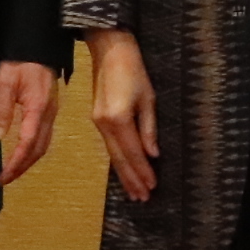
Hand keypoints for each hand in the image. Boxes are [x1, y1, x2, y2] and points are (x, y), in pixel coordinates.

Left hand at [0, 60, 61, 186]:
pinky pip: (45, 135)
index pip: (27, 143)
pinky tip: (23, 151)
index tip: (3, 175)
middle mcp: (49, 114)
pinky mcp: (50, 109)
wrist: (37, 45)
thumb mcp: (4, 82)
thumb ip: (1, 110)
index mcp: (38, 108)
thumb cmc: (21, 60)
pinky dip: (34, 149)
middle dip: (22, 167)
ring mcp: (52, 112)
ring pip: (44, 144)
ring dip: (29, 160)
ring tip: (12, 170)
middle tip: (4, 179)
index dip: (15, 162)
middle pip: (39, 149)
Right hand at [86, 29, 160, 203]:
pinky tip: (124, 169)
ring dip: (124, 174)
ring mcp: (98, 122)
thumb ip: (149, 128)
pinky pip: (109, 145)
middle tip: (142, 198)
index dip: (143, 171)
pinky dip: (117, 160)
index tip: (152, 187)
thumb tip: (153, 154)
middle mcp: (104, 124)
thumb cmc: (134, 71)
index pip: (133, 152)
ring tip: (134, 191)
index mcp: (118, 118)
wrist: (109, 52)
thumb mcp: (148, 98)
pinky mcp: (97, 118)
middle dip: (132, 180)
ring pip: (112, 154)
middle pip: (120, 159)